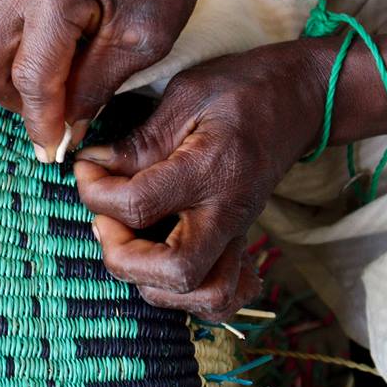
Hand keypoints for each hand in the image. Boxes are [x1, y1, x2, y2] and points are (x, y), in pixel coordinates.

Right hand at [0, 0, 232, 161]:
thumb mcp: (139, 44)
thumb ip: (93, 91)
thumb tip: (61, 134)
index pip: (29, 78)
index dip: (42, 123)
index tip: (56, 154)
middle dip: (19, 106)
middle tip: (62, 120)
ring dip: (17, 87)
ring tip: (67, 90)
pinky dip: (18, 64)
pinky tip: (60, 66)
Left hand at [75, 41, 326, 319]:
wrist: (301, 98)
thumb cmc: (243, 89)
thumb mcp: (186, 96)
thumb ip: (141, 139)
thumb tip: (94, 165)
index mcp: (210, 170)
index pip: (140, 206)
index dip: (95, 192)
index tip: (85, 168)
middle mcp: (228, 213)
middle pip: (177, 273)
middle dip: (123, 257)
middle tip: (104, 219)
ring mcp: (238, 233)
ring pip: (205, 298)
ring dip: (153, 283)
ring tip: (127, 242)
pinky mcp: (239, 241)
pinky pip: (224, 296)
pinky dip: (192, 297)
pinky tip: (164, 265)